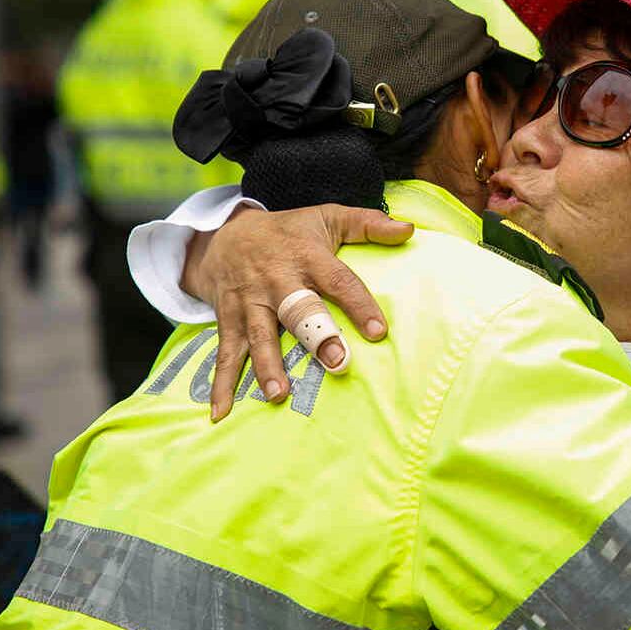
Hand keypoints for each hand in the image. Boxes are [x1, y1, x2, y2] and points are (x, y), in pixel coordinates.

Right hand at [183, 203, 413, 420]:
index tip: (379, 332)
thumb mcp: (328, 217)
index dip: (359, 305)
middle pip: (298, 310)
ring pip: (259, 334)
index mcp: (307, 257)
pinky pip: (225, 353)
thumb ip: (368, 224)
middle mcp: (278, 280)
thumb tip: (409, 229)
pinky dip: (221, 383)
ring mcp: (250, 301)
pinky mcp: (228, 319)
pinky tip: (221, 412)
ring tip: (278, 395)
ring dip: (267, 366)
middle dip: (316, 337)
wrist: (224, 234)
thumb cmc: (289, 232)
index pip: (339, 281)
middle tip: (336, 363)